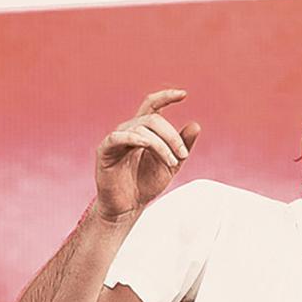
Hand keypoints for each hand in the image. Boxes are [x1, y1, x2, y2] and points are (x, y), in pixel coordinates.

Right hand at [94, 89, 199, 220]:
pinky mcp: (105, 151)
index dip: (166, 96)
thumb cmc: (145, 184)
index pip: (152, 105)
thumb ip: (182, 146)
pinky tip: (147, 146)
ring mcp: (116, 139)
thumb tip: (196, 125)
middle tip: (183, 156)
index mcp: (143, 130)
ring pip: (141, 129)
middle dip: (172, 136)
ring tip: (173, 164)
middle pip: (153, 120)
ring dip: (161, 146)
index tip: (184, 94)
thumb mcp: (171, 164)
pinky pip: (119, 137)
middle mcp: (128, 130)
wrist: (128, 206)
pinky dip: (136, 139)